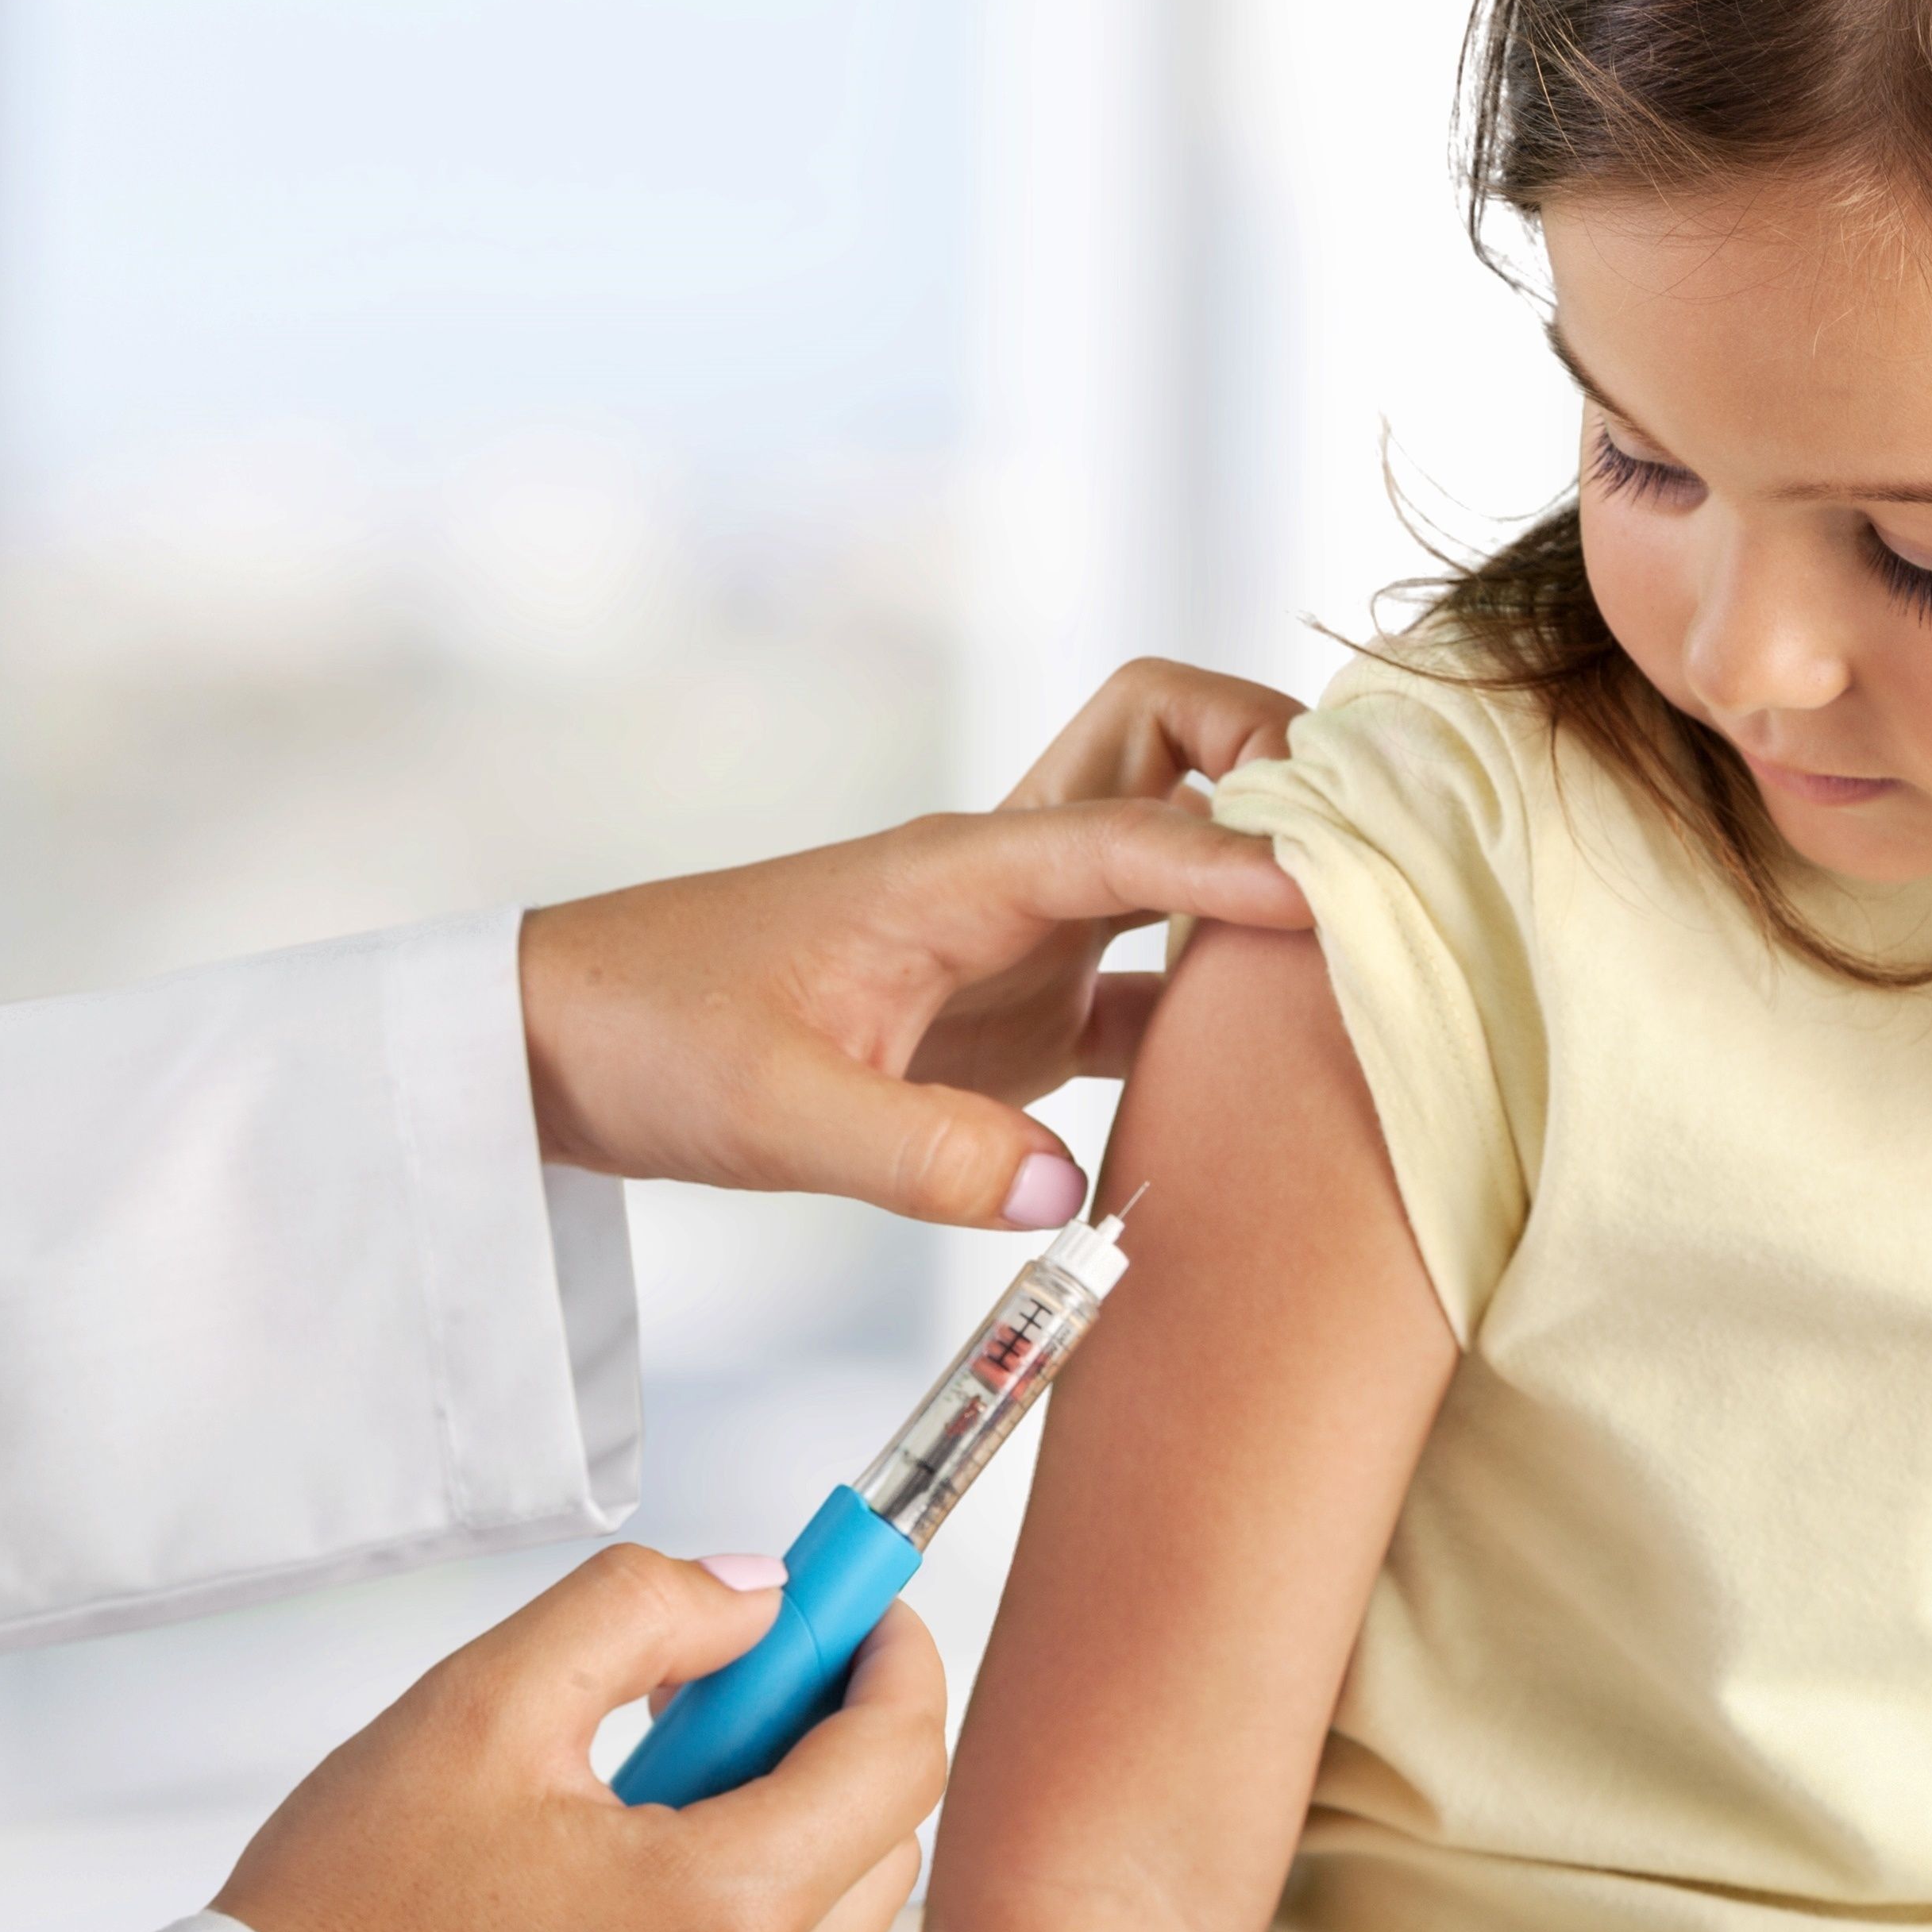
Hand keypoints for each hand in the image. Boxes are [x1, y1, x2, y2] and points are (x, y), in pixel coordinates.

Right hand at [213, 1546, 944, 1931]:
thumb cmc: (348, 1924)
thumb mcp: (487, 1702)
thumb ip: (642, 1611)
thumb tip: (752, 1595)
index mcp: (722, 1912)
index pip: (897, 1756)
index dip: (885, 1651)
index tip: (853, 1602)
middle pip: (884, 1834)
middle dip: (836, 1726)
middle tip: (742, 1670)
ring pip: (836, 1905)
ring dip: (790, 1810)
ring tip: (658, 1763)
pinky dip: (745, 1887)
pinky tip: (639, 1845)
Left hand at [521, 659, 1311, 1225]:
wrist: (565, 1045)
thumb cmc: (656, 1038)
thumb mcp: (778, 1112)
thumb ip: (921, 1152)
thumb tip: (1063, 1194)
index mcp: (961, 868)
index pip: (1140, 829)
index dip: (1247, 857)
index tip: (1344, 896)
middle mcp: (1008, 878)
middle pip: (1171, 737)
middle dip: (1271, 752)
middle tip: (1366, 833)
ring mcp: (1018, 937)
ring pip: (1173, 844)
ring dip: (1259, 860)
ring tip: (1365, 925)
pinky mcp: (1015, 1010)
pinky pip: (1152, 976)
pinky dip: (1222, 992)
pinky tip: (1278, 1062)